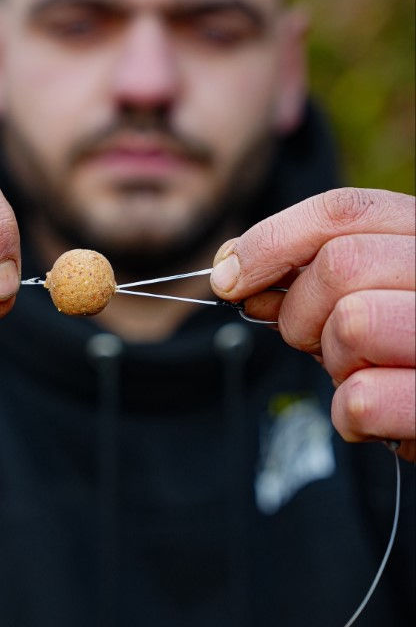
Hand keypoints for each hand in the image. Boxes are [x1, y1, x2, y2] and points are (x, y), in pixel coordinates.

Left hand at [210, 188, 415, 461]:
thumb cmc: (404, 351)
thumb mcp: (364, 298)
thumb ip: (307, 277)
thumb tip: (232, 273)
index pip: (343, 211)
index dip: (270, 241)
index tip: (228, 279)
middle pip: (340, 264)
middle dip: (300, 312)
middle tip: (313, 342)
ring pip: (353, 324)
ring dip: (335, 361)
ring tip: (362, 372)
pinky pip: (361, 400)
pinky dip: (350, 415)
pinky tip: (380, 413)